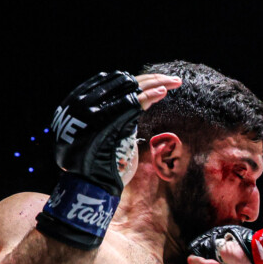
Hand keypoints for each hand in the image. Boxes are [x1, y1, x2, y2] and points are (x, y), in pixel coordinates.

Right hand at [38, 70, 180, 249]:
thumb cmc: (101, 165)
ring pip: (130, 90)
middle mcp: (90, 104)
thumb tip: (138, 107)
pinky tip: (163, 92)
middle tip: (174, 80)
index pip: (118, 85)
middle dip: (152, 79)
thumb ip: (120, 121)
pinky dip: (148, 96)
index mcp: (91, 106)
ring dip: (155, 83)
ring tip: (174, 82)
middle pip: (126, 82)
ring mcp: (97, 111)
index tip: (161, 82)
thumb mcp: (112, 137)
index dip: (142, 81)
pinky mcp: (108, 122)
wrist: (88, 184)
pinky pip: (131, 104)